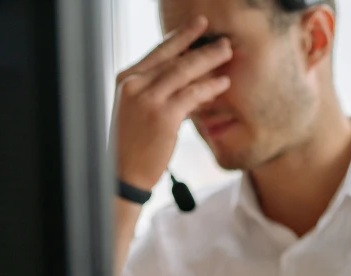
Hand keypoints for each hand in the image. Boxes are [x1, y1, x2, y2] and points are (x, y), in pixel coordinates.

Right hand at [113, 16, 231, 190]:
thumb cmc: (132, 148)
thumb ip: (160, 95)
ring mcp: (148, 99)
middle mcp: (135, 85)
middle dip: (201, 48)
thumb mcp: (139, 113)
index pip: (158, 53)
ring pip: (184, 72)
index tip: (199, 26)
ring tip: (227, 54)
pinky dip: (209, 87)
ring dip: (208, 61)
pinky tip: (222, 84)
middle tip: (223, 42)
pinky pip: (191, 95)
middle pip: (174, 59)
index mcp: (126, 80)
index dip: (181, 38)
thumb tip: (190, 86)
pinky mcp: (163, 116)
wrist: (123, 175)